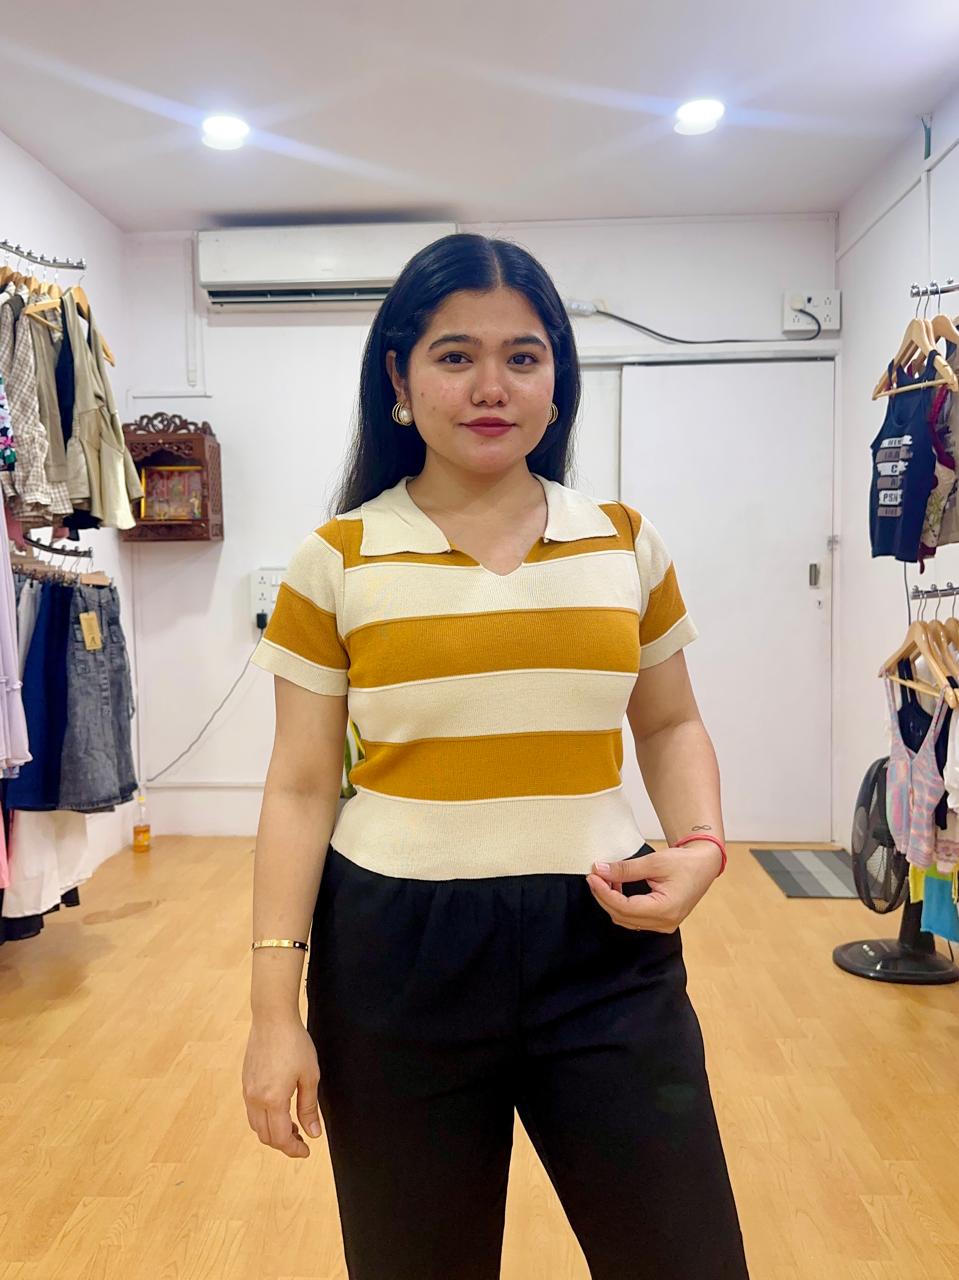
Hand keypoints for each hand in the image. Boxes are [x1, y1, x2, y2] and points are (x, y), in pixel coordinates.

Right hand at [242, 1014, 323, 1157]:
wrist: (272, 1018)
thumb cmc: (294, 1044)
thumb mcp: (309, 1076)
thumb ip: (309, 1108)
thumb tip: (313, 1134)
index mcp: (273, 1100)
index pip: (281, 1138)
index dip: (294, 1149)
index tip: (306, 1151)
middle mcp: (255, 1099)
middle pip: (265, 1136)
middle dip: (284, 1143)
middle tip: (302, 1139)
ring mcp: (247, 1090)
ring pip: (256, 1125)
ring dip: (272, 1132)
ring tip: (292, 1125)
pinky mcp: (245, 1082)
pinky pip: (252, 1111)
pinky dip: (264, 1119)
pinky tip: (279, 1110)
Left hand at [585, 842, 722, 932]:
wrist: (704, 865)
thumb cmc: (685, 863)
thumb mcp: (653, 862)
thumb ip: (625, 869)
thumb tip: (601, 870)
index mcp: (665, 910)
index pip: (624, 907)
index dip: (604, 893)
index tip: (593, 876)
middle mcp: (664, 922)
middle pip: (622, 916)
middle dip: (604, 896)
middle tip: (594, 875)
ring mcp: (663, 925)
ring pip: (626, 919)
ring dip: (611, 900)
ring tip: (604, 879)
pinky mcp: (661, 921)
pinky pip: (634, 918)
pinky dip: (621, 904)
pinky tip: (616, 887)